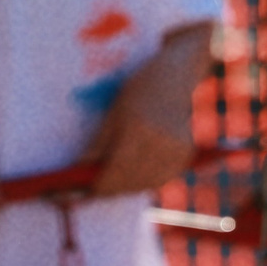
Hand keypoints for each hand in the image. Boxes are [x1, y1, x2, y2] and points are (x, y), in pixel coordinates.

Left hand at [83, 26, 206, 197]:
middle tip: (94, 188)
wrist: (178, 74)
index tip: (83, 191)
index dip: (97, 186)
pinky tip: (133, 176)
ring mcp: (174, 151)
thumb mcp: (114, 110)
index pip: (113, 173)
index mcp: (137, 130)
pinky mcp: (184, 155)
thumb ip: (99, 144)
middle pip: (128, 183)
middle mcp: (159, 143)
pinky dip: (144, 182)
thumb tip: (82, 169)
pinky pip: (160, 179)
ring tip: (112, 181)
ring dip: (125, 188)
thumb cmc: (141, 86)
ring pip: (143, 185)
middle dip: (109, 189)